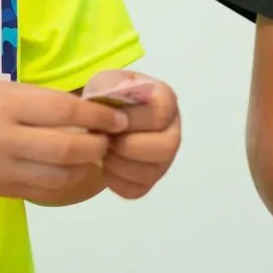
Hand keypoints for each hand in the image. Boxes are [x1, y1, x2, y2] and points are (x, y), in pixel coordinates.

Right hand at [0, 81, 127, 204]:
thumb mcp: (6, 91)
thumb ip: (46, 102)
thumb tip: (94, 110)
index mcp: (8, 106)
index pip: (65, 112)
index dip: (98, 117)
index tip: (117, 119)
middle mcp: (6, 140)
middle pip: (67, 150)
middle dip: (98, 146)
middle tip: (109, 139)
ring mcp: (4, 170)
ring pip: (61, 177)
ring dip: (87, 168)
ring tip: (95, 156)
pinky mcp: (4, 190)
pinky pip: (47, 192)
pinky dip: (69, 182)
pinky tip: (76, 170)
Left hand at [85, 70, 182, 199]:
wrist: (100, 119)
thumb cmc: (106, 98)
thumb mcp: (104, 82)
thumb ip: (108, 87)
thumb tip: (113, 108)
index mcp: (166, 100)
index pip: (159, 114)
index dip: (130, 119)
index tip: (108, 119)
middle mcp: (172, 131)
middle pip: (165, 148)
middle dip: (127, 146)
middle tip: (106, 139)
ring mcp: (164, 159)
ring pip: (151, 173)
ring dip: (118, 164)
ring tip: (103, 151)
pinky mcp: (149, 181)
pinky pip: (136, 190)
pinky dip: (115, 180)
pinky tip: (106, 164)